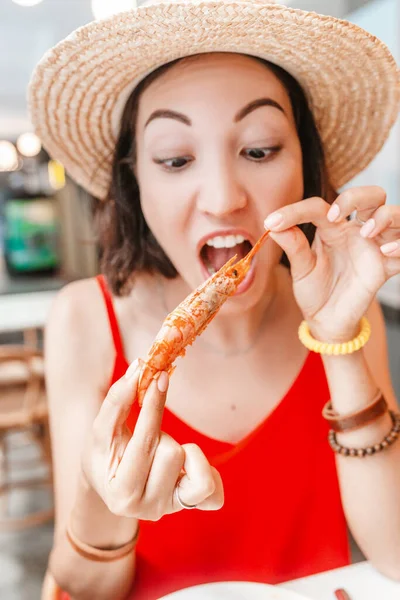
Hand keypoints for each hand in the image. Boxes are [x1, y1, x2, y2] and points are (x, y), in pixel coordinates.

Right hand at [81, 361, 223, 520]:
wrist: (110, 486)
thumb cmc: (104, 455)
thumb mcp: (101, 430)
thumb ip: (117, 401)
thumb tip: (139, 367)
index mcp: (121, 494)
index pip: (146, 441)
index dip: (153, 405)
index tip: (160, 376)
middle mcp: (149, 509)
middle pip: (173, 451)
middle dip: (159, 434)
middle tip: (146, 438)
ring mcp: (173, 509)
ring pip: (191, 462)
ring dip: (177, 448)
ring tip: (158, 452)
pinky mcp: (192, 505)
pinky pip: (215, 490)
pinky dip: (204, 468)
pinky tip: (186, 464)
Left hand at [264, 186, 399, 340]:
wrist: (327, 322)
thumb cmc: (314, 292)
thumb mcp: (301, 270)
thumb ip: (293, 247)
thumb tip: (274, 226)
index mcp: (332, 229)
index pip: (319, 207)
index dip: (295, 210)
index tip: (272, 222)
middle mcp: (356, 232)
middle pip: (370, 196)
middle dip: (356, 196)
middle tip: (335, 216)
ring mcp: (374, 247)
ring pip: (393, 214)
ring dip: (384, 217)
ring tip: (367, 232)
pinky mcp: (386, 267)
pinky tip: (385, 251)